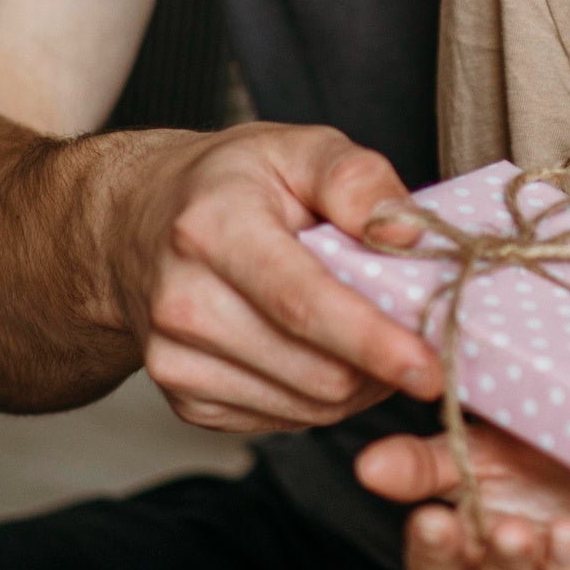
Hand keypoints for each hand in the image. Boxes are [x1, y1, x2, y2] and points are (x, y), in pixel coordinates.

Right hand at [100, 120, 443, 432]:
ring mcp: (177, 361)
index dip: (373, 341)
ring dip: (362, 384)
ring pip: (308, 406)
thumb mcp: (300, 148)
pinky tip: (330, 352)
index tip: (431, 367)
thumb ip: (358, 179)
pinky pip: (285, 421)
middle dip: (384, 363)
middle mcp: (184, 303)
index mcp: (213, 229)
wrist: (137, 223)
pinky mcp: (186, 401)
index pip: (303, 302)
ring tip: (378, 335)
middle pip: (313, 369)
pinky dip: (326, 397)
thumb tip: (409, 235)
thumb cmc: (233, 180)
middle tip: (424, 331)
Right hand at [359, 421, 569, 569]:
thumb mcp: (491, 449)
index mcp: (485, 546)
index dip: (434, 552)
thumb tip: (365, 465)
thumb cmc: (558, 456)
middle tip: (508, 530)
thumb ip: (431, 462)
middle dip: (503, 565)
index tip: (431, 519)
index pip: (441, 569)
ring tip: (566, 534)